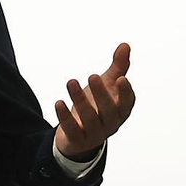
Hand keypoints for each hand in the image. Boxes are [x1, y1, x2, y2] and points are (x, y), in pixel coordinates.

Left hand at [53, 42, 134, 160]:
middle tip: (93, 76)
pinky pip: (72, 129)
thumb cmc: (98, 106)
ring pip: (89, 118)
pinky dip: (64, 117)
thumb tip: (125, 45)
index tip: (121, 78)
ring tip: (71, 82)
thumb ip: (118, 67)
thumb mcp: (108, 86)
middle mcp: (110, 124)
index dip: (125, 92)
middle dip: (101, 93)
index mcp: (121, 111)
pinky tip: (58, 102)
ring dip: (79, 100)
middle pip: (108, 110)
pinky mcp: (78, 140)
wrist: (81, 136)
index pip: (127, 103)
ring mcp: (95, 133)